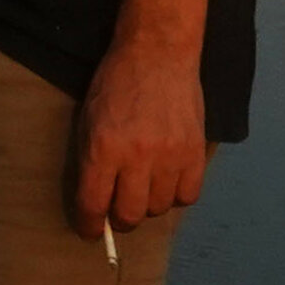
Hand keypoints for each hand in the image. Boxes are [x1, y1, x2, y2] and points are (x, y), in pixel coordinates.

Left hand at [70, 39, 207, 240]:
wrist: (157, 54)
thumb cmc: (115, 83)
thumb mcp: (88, 118)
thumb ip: (89, 160)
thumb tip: (95, 200)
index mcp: (103, 147)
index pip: (94, 203)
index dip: (89, 225)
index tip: (89, 231)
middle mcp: (137, 157)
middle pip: (129, 214)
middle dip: (119, 219)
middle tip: (117, 210)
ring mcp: (170, 156)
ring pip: (159, 208)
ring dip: (147, 204)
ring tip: (142, 186)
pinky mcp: (195, 153)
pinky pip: (188, 196)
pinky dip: (175, 195)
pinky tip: (166, 181)